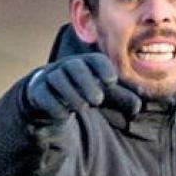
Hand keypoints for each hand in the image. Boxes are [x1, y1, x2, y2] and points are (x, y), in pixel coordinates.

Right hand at [24, 53, 140, 120]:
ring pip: (58, 79)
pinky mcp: (37, 92)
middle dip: (86, 82)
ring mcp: (51, 77)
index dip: (103, 68)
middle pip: (75, 66)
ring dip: (71, 94)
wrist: (48, 93)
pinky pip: (43, 94)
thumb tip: (138, 108)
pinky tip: (63, 115)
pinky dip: (53, 105)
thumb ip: (121, 98)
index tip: (112, 80)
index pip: (95, 60)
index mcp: (87, 64)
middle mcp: (68, 67)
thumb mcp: (104, 94)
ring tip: (82, 107)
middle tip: (97, 100)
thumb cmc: (83, 90)